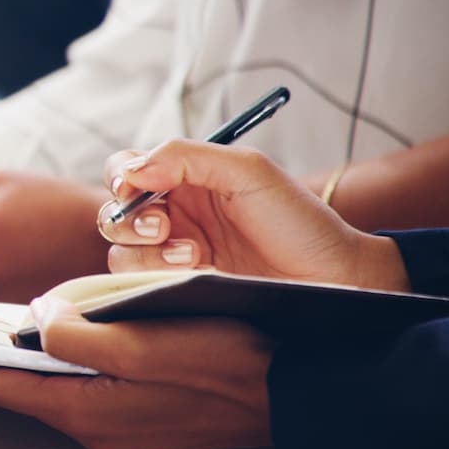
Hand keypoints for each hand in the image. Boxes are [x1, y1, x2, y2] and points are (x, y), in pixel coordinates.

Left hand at [0, 298, 273, 448]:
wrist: (302, 394)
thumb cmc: (234, 363)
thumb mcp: (156, 344)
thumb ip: (87, 337)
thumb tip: (36, 323)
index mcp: (91, 409)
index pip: (3, 387)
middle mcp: (97, 427)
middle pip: (19, 391)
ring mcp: (120, 428)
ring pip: (48, 391)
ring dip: (13, 367)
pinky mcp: (142, 420)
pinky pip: (79, 392)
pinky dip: (53, 370)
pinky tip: (49, 348)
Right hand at [98, 140, 408, 290]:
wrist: (333, 280)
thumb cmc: (299, 223)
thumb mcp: (246, 171)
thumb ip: (185, 157)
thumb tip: (131, 170)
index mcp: (187, 180)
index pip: (127, 169)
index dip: (120, 177)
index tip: (132, 187)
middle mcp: (175, 216)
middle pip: (114, 213)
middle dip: (131, 220)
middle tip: (164, 228)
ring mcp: (174, 256)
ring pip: (121, 251)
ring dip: (147, 252)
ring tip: (194, 256)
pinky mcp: (178, 291)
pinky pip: (136, 285)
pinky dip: (154, 277)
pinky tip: (195, 273)